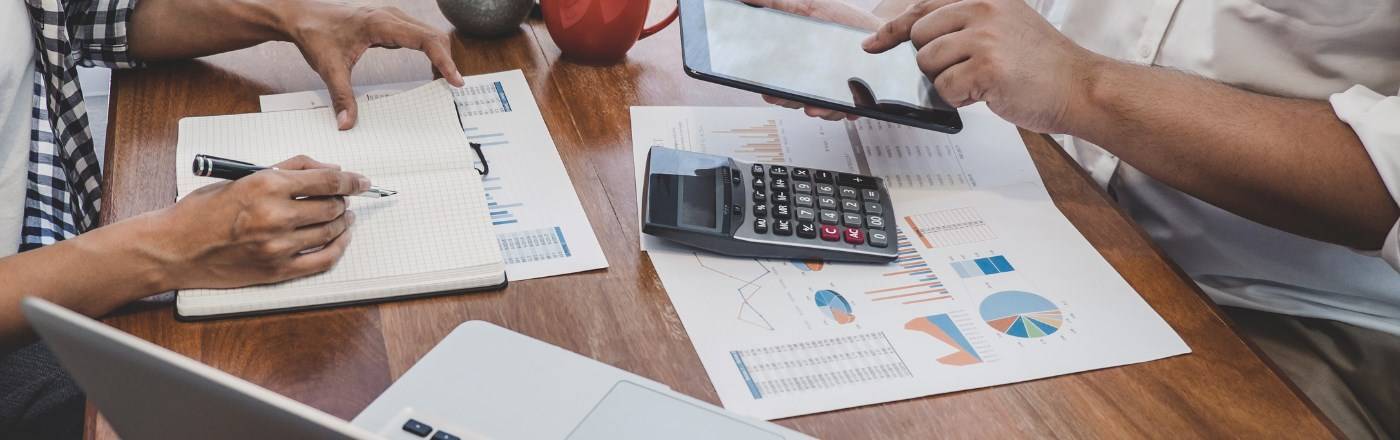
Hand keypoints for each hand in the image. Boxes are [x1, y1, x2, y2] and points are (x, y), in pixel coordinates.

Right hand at [152, 156, 367, 288]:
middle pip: (332, 205)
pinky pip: (323, 260)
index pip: (326, 180)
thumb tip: (328, 168)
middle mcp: (275, 216)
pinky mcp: (277, 270)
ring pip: (331, 231)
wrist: (174, 248)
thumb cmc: (203, 211)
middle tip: (344, 198)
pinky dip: (339, 247)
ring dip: (343, 221)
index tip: (362, 181)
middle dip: (343, 200)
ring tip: (343, 216)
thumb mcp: (243, 177)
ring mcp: (278, 246)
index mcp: (266, 187)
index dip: (351, 179)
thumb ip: (288, 169)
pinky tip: (340, 238)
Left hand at [281, 3, 465, 129]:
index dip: (444, 60)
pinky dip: (430, 51)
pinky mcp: (390, 23)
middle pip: (434, 35)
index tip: (455, 80)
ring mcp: (392, 18)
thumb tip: (346, 124)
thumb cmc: (315, 33)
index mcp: (381, 24)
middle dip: (447, 60)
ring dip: (440, 55)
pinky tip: (430, 69)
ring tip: (444, 80)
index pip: (425, 40)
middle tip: (452, 87)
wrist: (302, 16)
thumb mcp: (329, 68)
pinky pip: (419, 35)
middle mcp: (391, 16)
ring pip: (429, 34)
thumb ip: (341, 97)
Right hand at [744, 0, 881, 120]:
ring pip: (824, 110)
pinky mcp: (859, 96)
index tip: (768, 92)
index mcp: (799, 66)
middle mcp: (816, 83)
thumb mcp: (805, 7)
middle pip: (797, 101)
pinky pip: (852, 109)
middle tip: (790, 98)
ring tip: (818, 106)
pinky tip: (850, 109)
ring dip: (821, 111)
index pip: (779, 86)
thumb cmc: (840, 19)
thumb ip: (775, 4)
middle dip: (793, 102)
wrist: (875, 26)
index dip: (772, 91)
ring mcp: (836, 91)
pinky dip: (850, 111)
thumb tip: (747, 0)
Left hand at [863, 0, 1107, 132]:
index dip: (892, 28)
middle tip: (964, 71)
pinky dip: (959, 99)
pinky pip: (944, 88)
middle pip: (919, 39)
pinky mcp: (986, 67)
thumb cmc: (1043, 64)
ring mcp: (984, 37)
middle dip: (932, 62)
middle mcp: (983, 10)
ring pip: (928, 64)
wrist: (1080, 86)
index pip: (923, 8)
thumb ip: (966, 23)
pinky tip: (986, 94)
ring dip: (947, 82)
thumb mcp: (1006, 24)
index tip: (873, 43)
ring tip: (981, 82)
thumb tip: (915, 37)